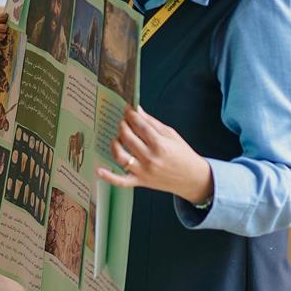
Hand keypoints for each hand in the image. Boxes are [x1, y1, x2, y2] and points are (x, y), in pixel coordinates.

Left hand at [97, 103, 213, 204]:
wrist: (191, 178)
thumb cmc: (182, 154)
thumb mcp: (171, 135)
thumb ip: (152, 123)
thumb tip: (137, 110)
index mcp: (160, 144)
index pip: (140, 125)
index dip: (131, 115)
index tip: (127, 109)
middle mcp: (150, 158)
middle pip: (128, 138)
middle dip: (123, 125)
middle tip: (123, 121)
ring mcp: (143, 171)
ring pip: (120, 156)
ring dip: (115, 144)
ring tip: (117, 138)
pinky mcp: (139, 182)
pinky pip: (121, 181)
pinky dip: (109, 177)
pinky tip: (99, 170)